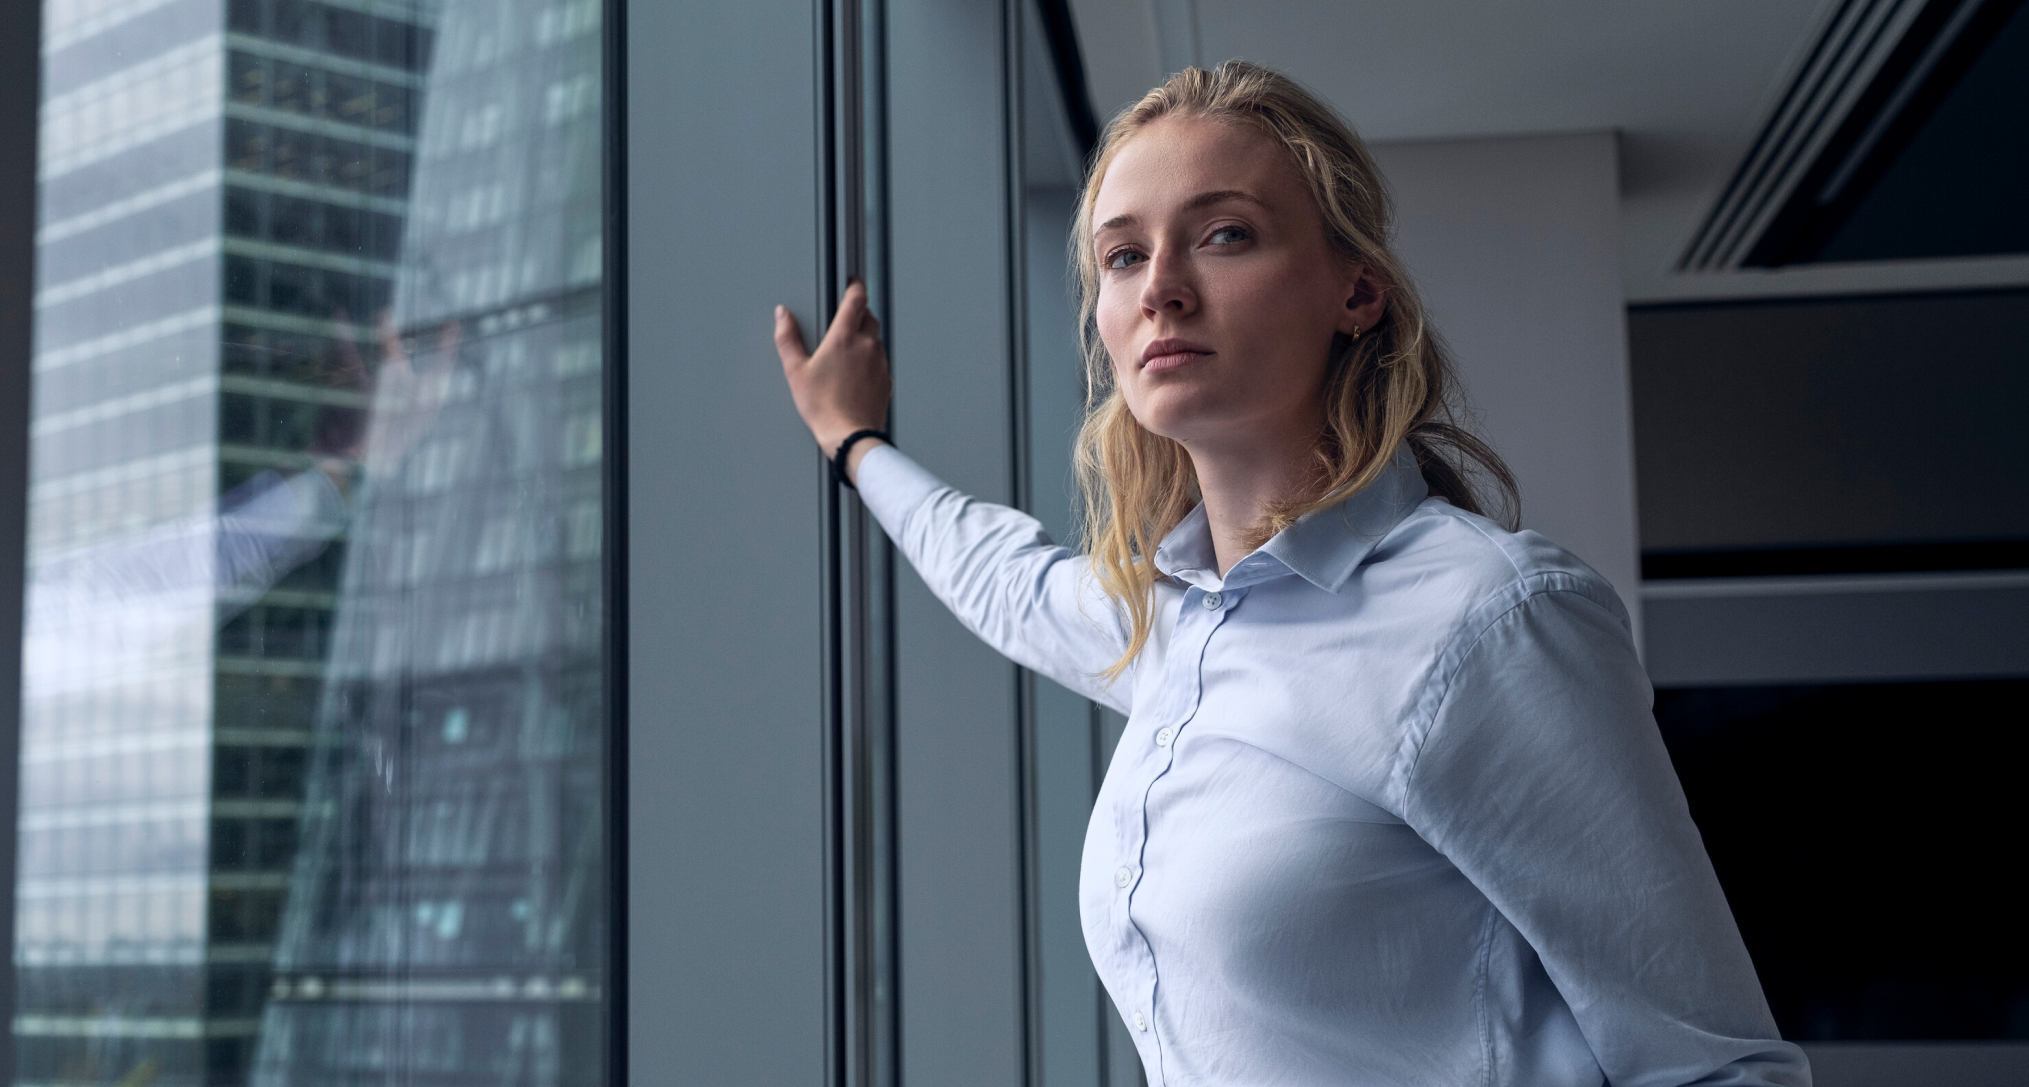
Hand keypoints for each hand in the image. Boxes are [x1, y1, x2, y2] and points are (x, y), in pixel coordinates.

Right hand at [776, 280, 892, 481]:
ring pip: (876, 338)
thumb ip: (787, 338)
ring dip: (864, 338)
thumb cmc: (823, 407)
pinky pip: (880, 360)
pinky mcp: (886, 379)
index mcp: (844, 338)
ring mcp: (880, 362)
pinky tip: (855, 374)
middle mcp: (867, 346)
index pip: (856, 298)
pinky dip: (870, 359)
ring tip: (845, 353)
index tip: (852, 282)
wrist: (850, 436)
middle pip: (869, 316)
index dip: (855, 286)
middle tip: (843, 321)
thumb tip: (783, 315)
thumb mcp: (795, 371)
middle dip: (858, 313)